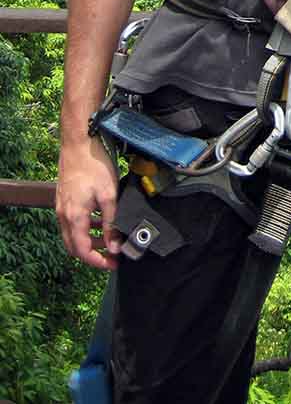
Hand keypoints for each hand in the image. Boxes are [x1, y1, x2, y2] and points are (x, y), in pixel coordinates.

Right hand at [56, 136, 120, 269]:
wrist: (79, 141)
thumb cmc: (95, 165)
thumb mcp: (109, 195)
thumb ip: (111, 223)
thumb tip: (114, 247)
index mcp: (74, 217)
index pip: (82, 251)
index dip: (97, 262)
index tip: (113, 264)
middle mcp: (63, 215)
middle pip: (74, 246)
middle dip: (93, 253)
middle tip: (112, 254)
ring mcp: (61, 206)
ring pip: (72, 233)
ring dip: (90, 239)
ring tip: (109, 237)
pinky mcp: (64, 197)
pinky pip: (72, 221)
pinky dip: (85, 226)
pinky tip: (100, 219)